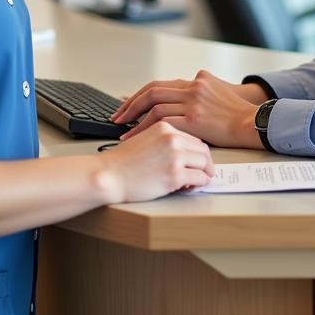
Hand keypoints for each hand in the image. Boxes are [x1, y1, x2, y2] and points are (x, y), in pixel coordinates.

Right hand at [96, 122, 213, 202]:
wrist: (109, 175)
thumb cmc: (123, 162)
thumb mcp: (144, 138)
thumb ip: (164, 140)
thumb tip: (184, 152)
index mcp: (165, 126)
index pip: (193, 137)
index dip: (196, 152)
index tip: (194, 162)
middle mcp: (173, 138)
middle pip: (203, 149)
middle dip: (204, 163)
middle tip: (200, 173)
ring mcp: (175, 156)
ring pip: (205, 164)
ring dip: (202, 174)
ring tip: (192, 182)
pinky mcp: (175, 175)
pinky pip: (200, 179)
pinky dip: (198, 185)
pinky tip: (188, 187)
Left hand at [112, 70, 263, 148]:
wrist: (254, 122)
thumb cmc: (237, 113)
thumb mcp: (218, 92)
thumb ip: (198, 92)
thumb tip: (180, 100)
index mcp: (197, 80)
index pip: (161, 84)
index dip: (141, 94)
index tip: (127, 102)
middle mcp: (193, 87)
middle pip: (152, 91)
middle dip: (131, 104)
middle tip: (116, 114)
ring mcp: (193, 102)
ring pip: (154, 106)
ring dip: (134, 118)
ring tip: (122, 128)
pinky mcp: (194, 118)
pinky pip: (162, 122)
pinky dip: (144, 129)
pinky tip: (136, 137)